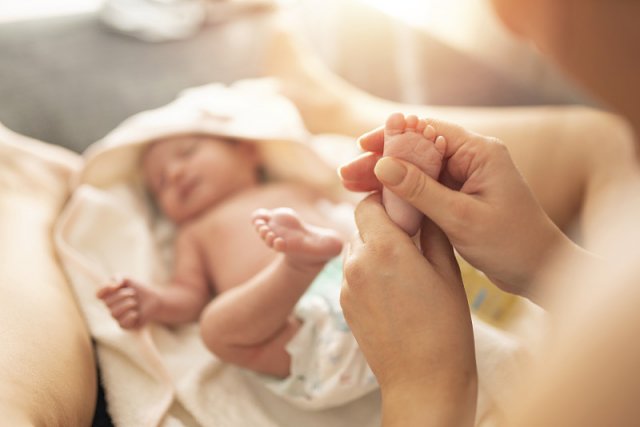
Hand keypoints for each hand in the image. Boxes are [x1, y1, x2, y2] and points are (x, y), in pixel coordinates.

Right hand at [96, 278, 158, 328]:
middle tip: (133, 293)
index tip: (114, 286)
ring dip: (127, 304)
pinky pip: (122, 323)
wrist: (155, 300)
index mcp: (110, 296)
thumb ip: (117, 278)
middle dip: (122, 295)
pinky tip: (136, 313)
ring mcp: (118, 317)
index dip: (103, 290)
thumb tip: (111, 286)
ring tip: (135, 302)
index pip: (99, 295)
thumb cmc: (140, 290)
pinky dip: (130, 316)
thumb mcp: (128, 279)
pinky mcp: (126, 326)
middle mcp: (111, 307)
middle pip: (107, 303)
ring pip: (113, 313)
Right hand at [340, 119, 567, 297]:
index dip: (391, 136)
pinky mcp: (460, 196)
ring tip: (351, 185)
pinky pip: (424, 188)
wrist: (541, 270)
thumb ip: (421, 190)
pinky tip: (376, 199)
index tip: (362, 146)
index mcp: (479, 152)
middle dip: (381, 160)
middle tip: (346, 174)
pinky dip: (400, 193)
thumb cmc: (512, 243)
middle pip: (417, 150)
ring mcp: (466, 178)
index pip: (427, 131)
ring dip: (386, 177)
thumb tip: (383, 165)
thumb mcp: (462, 217)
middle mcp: (472, 158)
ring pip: (417, 170)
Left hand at [341, 193, 476, 424]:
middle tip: (410, 240)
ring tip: (403, 270)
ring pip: (355, 250)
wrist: (423, 381)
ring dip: (374, 250)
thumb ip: (431, 233)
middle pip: (360, 226)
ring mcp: (346, 285)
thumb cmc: (445, 328)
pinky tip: (393, 293)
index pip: (367, 203)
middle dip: (382, 227)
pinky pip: (352, 274)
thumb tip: (424, 209)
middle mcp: (357, 263)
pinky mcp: (344, 304)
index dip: (385, 202)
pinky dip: (368, 273)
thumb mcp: (448, 272)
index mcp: (385, 248)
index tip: (404, 209)